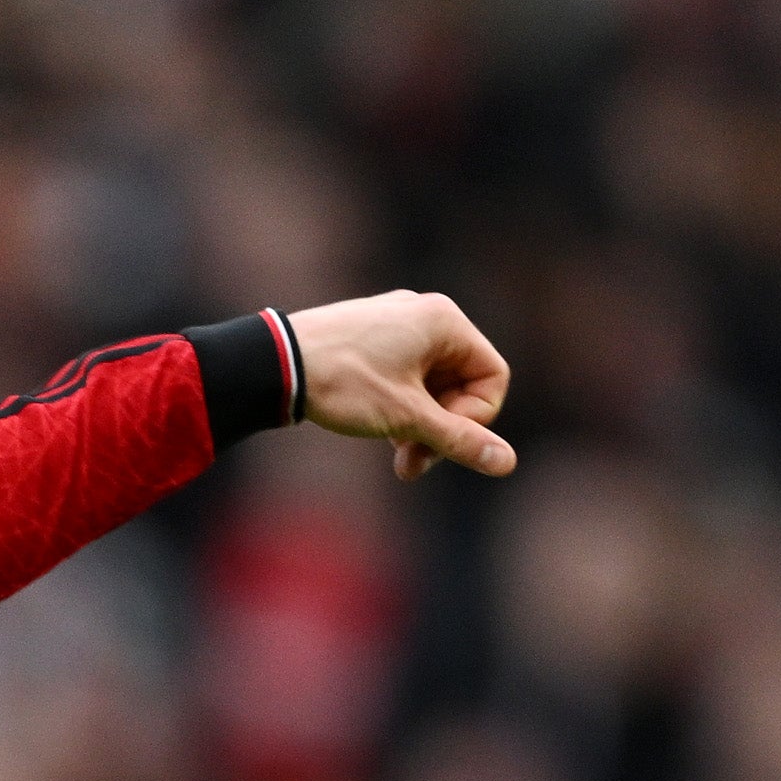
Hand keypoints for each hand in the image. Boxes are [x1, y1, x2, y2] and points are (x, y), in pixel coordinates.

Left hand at [285, 290, 517, 480]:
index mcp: (445, 322)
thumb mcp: (406, 417)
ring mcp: (396, 324)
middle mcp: (425, 315)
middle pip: (460, 384)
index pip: (492, 377)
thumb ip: (458, 439)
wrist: (274, 363)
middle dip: (441, 429)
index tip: (441, 441)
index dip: (475, 419)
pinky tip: (380, 434)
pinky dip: (400, 409)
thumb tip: (506, 463)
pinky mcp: (370, 338)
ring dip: (420, 426)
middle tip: (414, 465)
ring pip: (431, 386)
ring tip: (398, 458)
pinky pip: (405, 378)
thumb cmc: (344, 382)